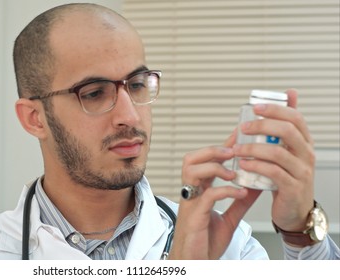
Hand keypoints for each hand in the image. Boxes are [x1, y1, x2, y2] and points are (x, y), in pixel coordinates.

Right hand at [169, 132, 260, 258]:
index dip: (221, 146)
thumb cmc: (206, 242)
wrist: (196, 262)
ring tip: (234, 171)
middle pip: (191, 159)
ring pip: (192, 171)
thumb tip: (255, 185)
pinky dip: (225, 190)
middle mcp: (191, 193)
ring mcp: (190, 202)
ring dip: (215, 166)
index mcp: (198, 191)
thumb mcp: (230, 218)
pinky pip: (207, 194)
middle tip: (232, 151)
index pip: (205, 161)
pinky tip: (239, 192)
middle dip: (212, 150)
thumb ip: (240, 201)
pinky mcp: (194, 215)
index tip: (238, 136)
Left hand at [233, 89, 314, 237]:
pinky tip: (243, 164)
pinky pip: (273, 172)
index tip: (255, 108)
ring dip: (252, 148)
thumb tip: (290, 93)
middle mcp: (306, 154)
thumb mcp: (288, 150)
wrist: (294, 210)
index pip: (295, 117)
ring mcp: (302, 171)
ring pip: (277, 152)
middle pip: (287, 131)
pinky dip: (255, 166)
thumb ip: (285, 125)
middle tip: (243, 127)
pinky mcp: (292, 187)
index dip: (275, 109)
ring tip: (237, 149)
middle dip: (261, 125)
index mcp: (305, 142)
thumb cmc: (287, 177)